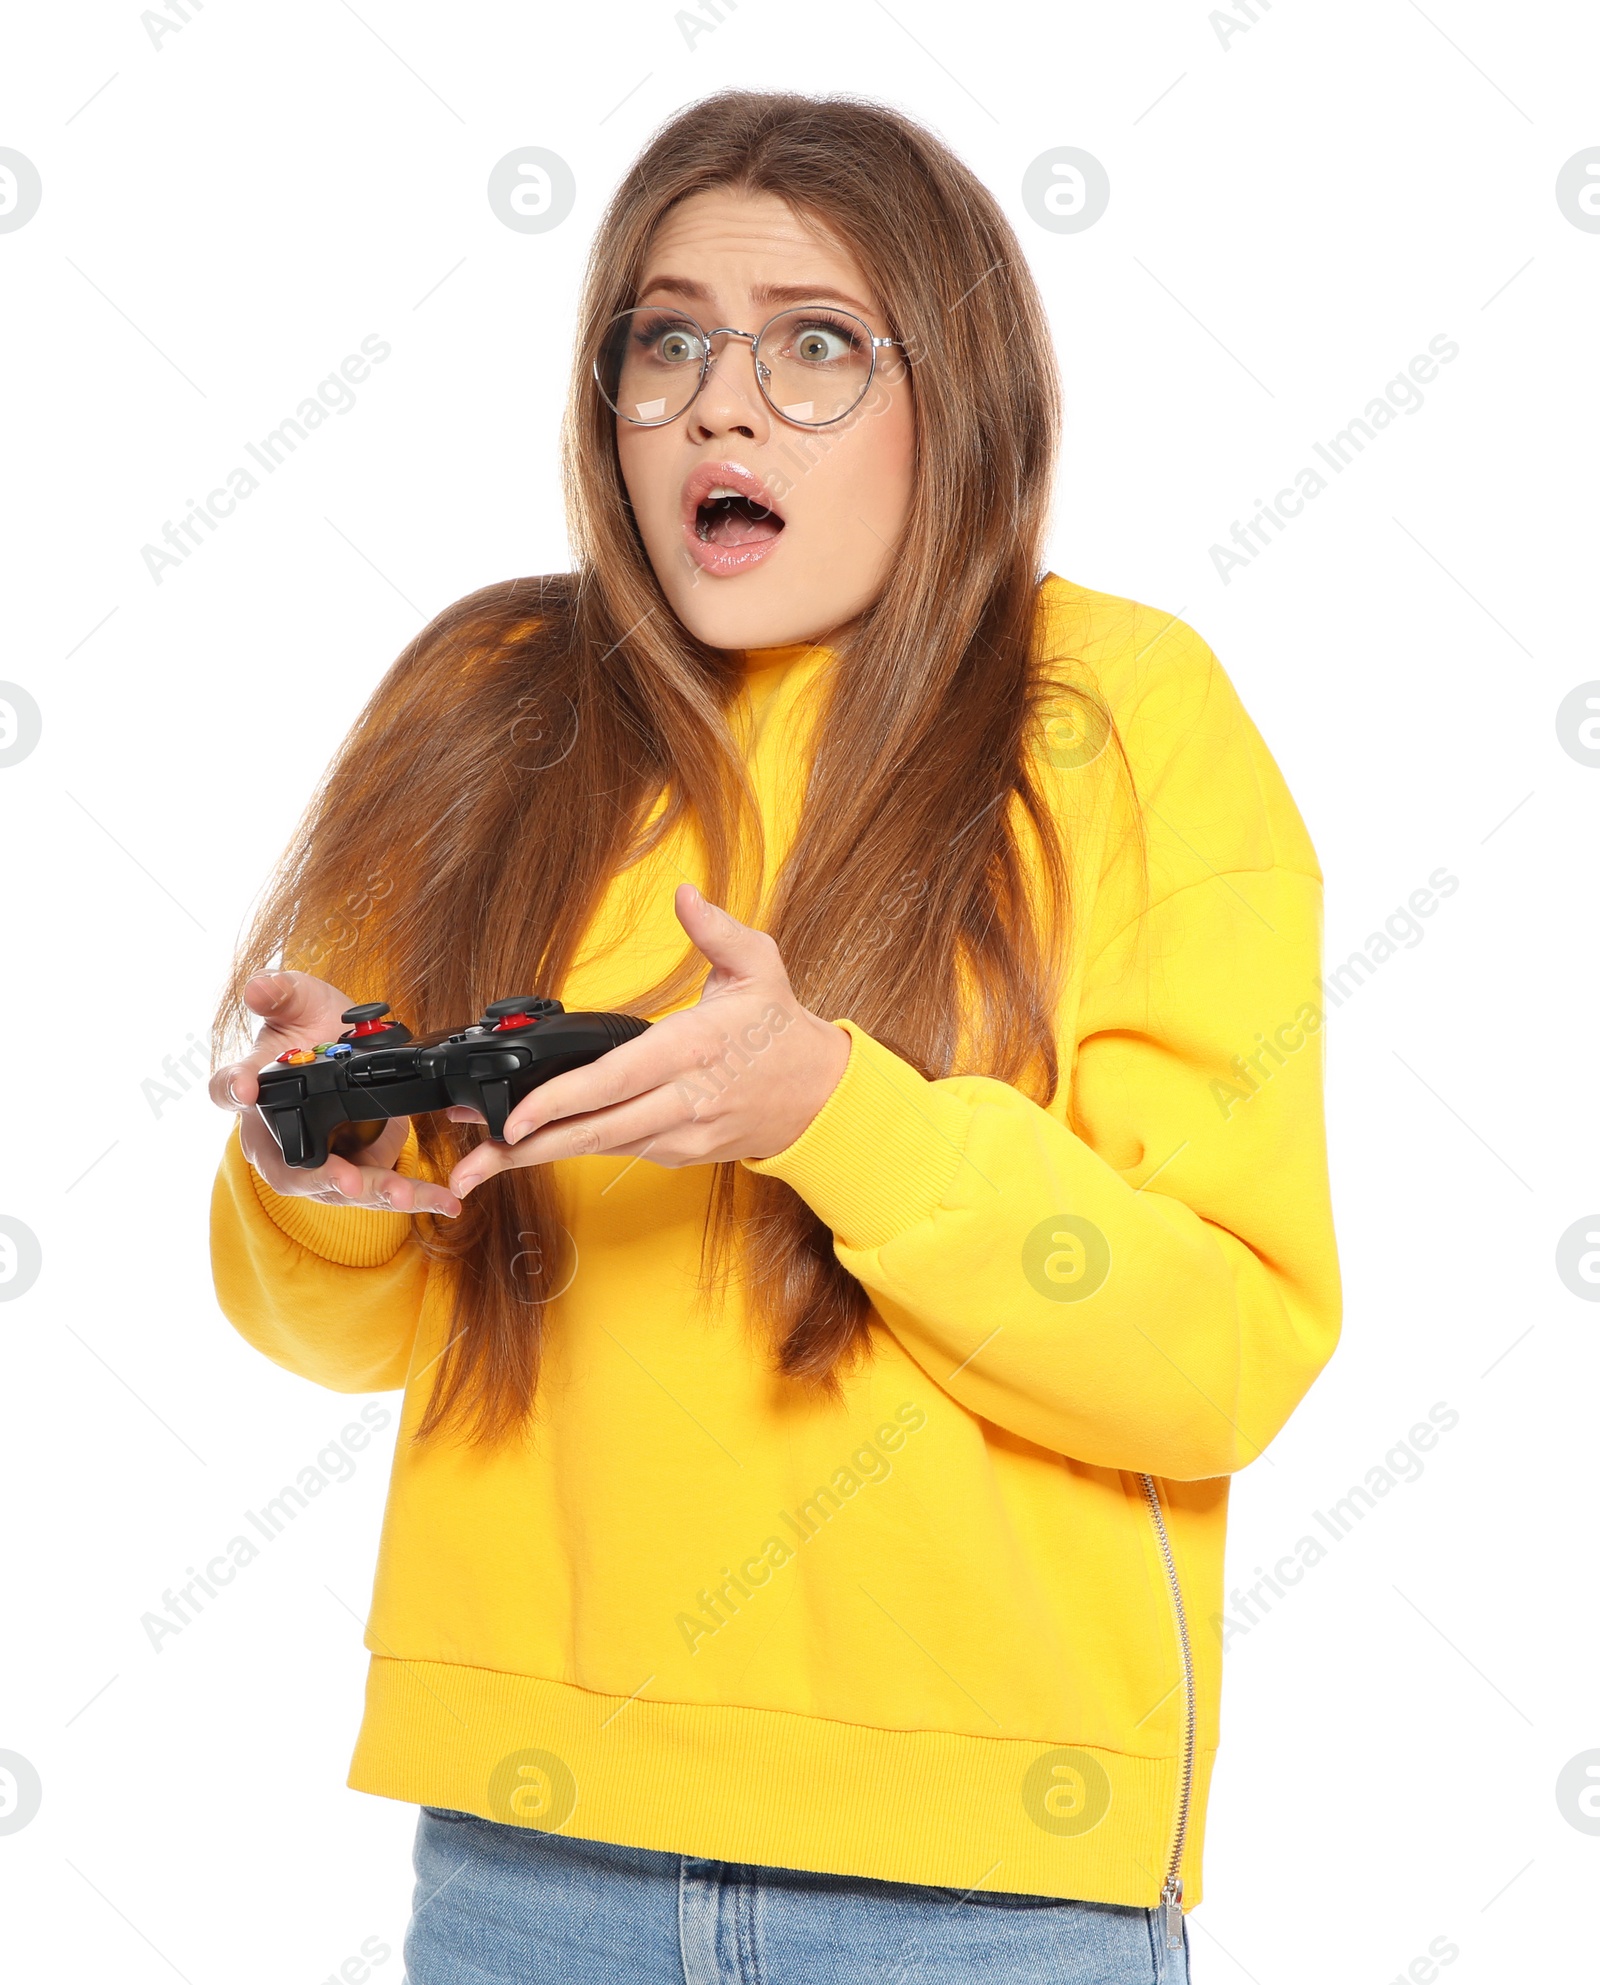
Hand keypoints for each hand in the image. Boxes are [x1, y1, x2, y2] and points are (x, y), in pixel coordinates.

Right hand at [210, 970, 461, 1217]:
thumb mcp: (299, 997)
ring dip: (374, 1193)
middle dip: (321, 1179)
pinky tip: (443, 1200)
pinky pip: (377, 1189)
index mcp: (255, 1085)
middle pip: (287, 1169)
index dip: (234, 1088)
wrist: (346, 1043)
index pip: (227, 1087)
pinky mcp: (355, 1168)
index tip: (247, 1089)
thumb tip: (259, 987)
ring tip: (407, 1195)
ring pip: (338, 1188)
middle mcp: (276, 1134)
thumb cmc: (309, 1025)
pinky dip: (411, 1194)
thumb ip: (281, 991)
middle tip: (348, 1181)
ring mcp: (316, 1158)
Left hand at [447, 885, 851, 1197]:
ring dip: (539, 1155)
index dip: (558, 1103)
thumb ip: (716, 929)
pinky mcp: (679, 1154)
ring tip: (482, 1160)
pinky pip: (618, 1150)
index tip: (513, 1118)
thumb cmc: (782, 1029)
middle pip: (594, 1132)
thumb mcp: (759, 965)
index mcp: (695, 1049)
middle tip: (471, 1161)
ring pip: (599, 1149)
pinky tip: (534, 1146)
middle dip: (525, 1150)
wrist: (820, 1097)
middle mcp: (685, 1100)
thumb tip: (683, 895)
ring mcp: (682, 1134)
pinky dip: (575, 1147)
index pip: (615, 1081)